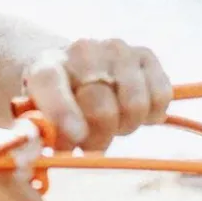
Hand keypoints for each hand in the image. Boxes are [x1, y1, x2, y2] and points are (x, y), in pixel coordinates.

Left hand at [20, 39, 172, 151]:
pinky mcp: (145, 55)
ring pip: (135, 104)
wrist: (74, 68)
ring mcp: (117, 50)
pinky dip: (152, 114)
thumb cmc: (56, 104)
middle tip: (89, 145)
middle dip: (98, 138)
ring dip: (126, 126)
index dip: (62, 112)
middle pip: (101, 108)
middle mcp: (82, 51)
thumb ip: (45, 135)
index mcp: (46, 67)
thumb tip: (59, 150)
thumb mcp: (40, 119)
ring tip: (112, 125)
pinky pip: (161, 96)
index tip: (75, 138)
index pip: (50, 83)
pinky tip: (132, 112)